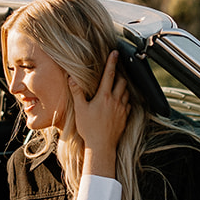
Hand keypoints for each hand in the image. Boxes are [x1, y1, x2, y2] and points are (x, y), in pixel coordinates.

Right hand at [70, 50, 127, 173]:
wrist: (101, 146)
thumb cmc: (89, 128)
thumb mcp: (80, 109)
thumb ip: (77, 92)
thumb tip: (71, 78)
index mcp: (104, 96)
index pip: (109, 74)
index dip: (112, 62)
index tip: (115, 53)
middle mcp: (115, 101)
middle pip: (122, 81)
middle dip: (119, 74)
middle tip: (115, 71)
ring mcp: (122, 109)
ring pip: (126, 92)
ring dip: (123, 86)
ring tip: (118, 84)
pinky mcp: (125, 117)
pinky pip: (128, 104)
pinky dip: (125, 99)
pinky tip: (121, 101)